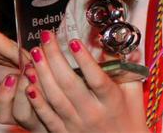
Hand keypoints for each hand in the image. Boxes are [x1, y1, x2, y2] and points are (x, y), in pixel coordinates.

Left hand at [0, 30, 146, 132]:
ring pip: (55, 98)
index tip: (73, 41)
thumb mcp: (133, 90)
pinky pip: (47, 117)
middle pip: (70, 84)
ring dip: (42, 75)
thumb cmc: (131, 116)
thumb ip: (127, 66)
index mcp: (112, 100)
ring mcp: (77, 124)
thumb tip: (121, 41)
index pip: (96, 78)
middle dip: (55, 58)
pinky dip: (37, 102)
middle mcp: (93, 113)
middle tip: (46, 38)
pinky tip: (29, 85)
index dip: (84, 60)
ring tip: (34, 55)